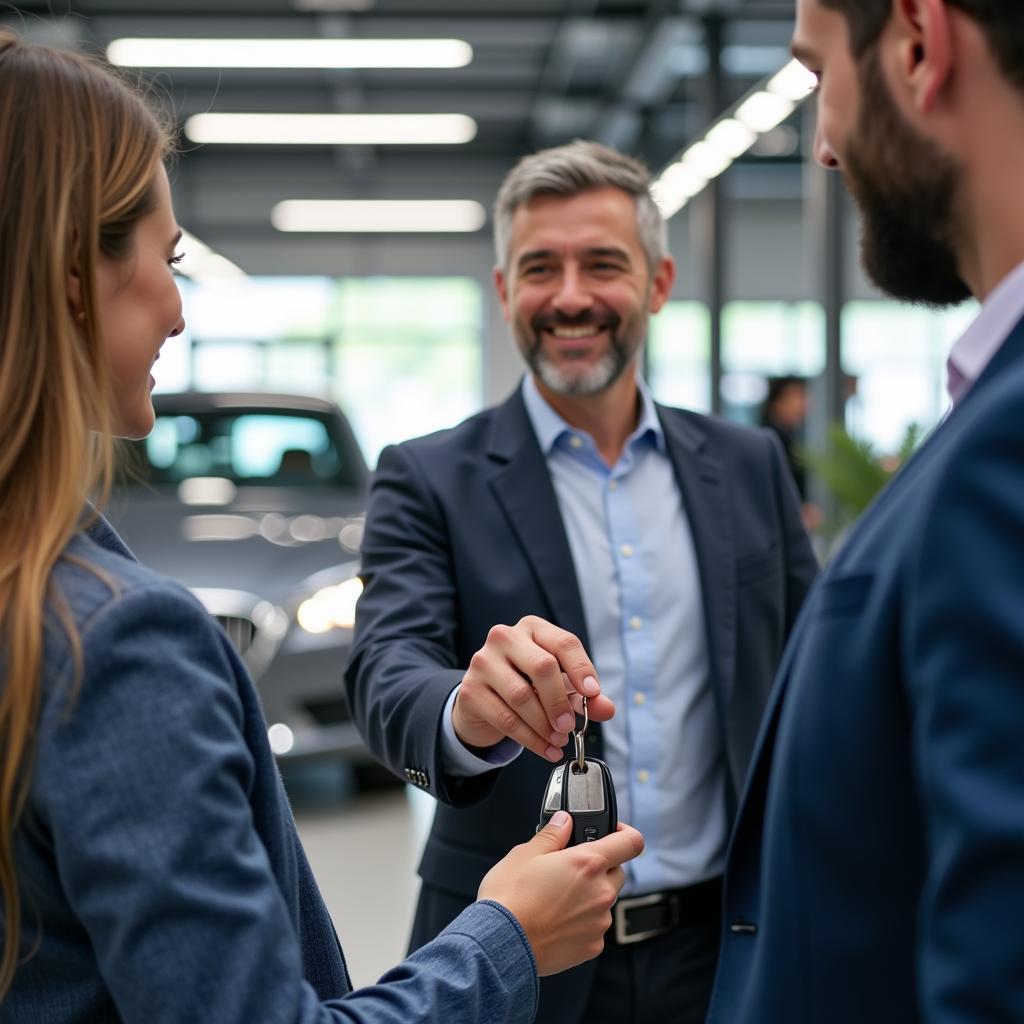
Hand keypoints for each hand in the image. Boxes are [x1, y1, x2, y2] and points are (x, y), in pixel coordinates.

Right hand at [452, 615, 615, 761]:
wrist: (482, 701)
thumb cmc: (526, 685)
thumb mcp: (559, 687)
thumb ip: (584, 697)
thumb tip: (607, 709)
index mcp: (533, 628)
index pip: (563, 642)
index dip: (581, 668)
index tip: (593, 693)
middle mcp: (505, 637)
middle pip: (542, 666)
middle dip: (560, 702)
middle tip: (570, 726)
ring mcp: (483, 662)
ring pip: (521, 696)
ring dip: (545, 725)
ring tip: (558, 740)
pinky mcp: (470, 690)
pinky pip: (505, 718)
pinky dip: (530, 739)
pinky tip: (545, 748)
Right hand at [478, 813, 643, 975]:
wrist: (501, 944)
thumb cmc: (510, 899)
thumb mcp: (525, 854)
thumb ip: (552, 835)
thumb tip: (564, 822)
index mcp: (588, 864)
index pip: (631, 842)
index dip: (625, 833)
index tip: (613, 833)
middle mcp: (600, 893)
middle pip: (617, 872)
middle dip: (600, 866)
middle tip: (572, 868)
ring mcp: (598, 922)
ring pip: (605, 901)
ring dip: (589, 895)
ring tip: (556, 897)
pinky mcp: (591, 946)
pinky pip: (595, 926)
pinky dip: (582, 921)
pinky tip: (556, 919)